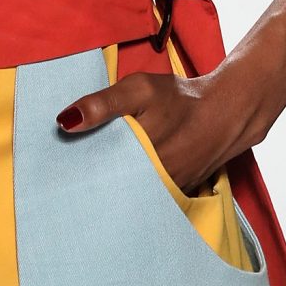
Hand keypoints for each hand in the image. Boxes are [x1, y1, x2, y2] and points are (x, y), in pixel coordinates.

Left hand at [55, 57, 273, 195]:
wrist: (228, 110)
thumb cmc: (180, 99)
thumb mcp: (139, 90)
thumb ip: (102, 104)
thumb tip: (65, 122)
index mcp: (139, 161)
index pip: (96, 177)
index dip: (76, 173)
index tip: (57, 169)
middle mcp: (153, 184)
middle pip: (111, 190)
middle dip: (91, 185)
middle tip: (67, 178)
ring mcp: (167, 191)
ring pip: (130, 195)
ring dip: (112, 188)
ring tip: (88, 182)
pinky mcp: (177, 192)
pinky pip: (148, 195)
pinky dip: (134, 188)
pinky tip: (120, 180)